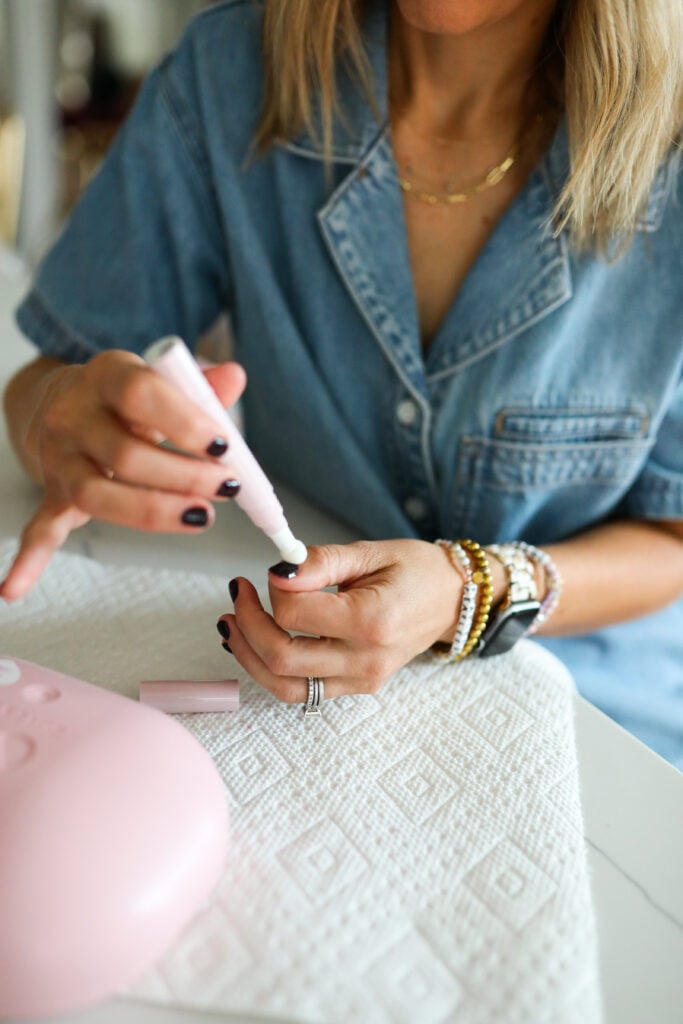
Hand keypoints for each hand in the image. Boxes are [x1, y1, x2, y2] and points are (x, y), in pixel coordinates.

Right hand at [1, 350, 245, 599]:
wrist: (65, 402)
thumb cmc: (130, 398)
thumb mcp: (162, 380)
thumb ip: (201, 385)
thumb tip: (235, 376)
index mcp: (106, 375)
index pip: (140, 394)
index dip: (183, 422)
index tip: (222, 446)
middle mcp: (73, 414)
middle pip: (125, 454)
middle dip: (183, 476)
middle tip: (227, 486)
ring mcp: (60, 457)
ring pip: (96, 494)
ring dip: (152, 511)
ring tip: (201, 517)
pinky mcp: (53, 493)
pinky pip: (40, 527)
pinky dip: (29, 559)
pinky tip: (16, 587)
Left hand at [217, 540, 463, 701]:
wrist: (453, 599)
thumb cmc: (416, 570)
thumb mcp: (370, 552)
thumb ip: (321, 562)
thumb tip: (277, 571)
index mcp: (372, 621)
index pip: (295, 615)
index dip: (273, 590)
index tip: (273, 569)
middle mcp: (366, 659)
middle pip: (282, 657)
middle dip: (248, 625)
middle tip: (238, 593)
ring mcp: (362, 679)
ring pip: (285, 686)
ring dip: (249, 656)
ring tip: (232, 624)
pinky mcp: (357, 687)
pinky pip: (302, 691)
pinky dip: (272, 670)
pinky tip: (257, 643)